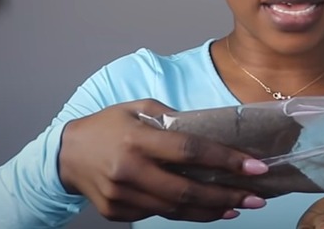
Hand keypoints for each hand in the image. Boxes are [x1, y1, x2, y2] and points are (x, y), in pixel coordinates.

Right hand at [58, 99, 268, 221]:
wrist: (66, 154)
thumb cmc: (108, 125)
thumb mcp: (138, 108)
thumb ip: (172, 118)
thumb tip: (212, 132)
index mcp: (137, 139)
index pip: (190, 151)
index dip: (226, 160)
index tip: (255, 166)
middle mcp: (129, 170)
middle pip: (187, 189)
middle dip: (227, 195)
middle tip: (257, 197)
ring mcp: (122, 195)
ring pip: (176, 209)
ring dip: (212, 209)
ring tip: (238, 206)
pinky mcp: (117, 212)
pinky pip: (160, 214)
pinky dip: (188, 214)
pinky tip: (209, 209)